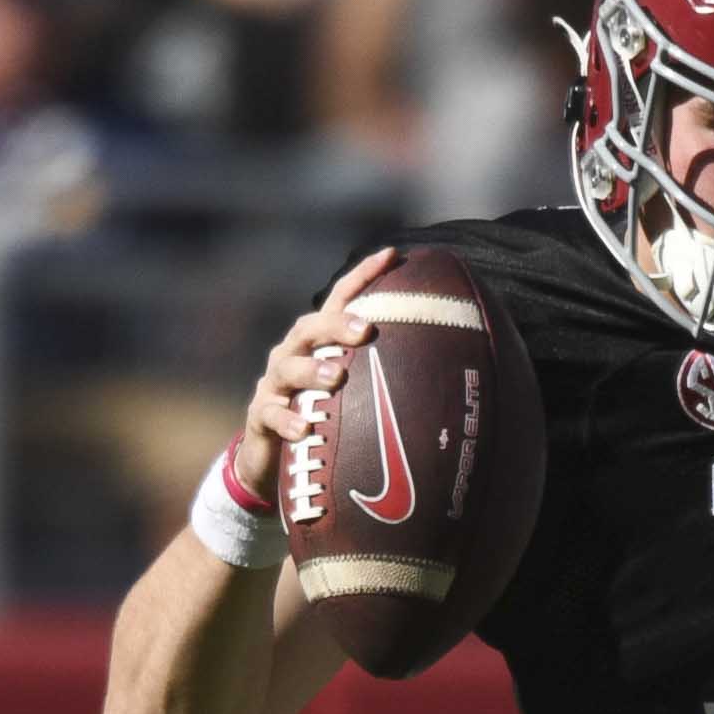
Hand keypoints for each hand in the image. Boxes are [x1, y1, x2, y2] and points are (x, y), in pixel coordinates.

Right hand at [234, 247, 393, 497]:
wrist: (272, 457)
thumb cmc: (325, 417)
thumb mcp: (353, 393)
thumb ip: (387, 377)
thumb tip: (453, 375)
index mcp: (318, 343)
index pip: (339, 301)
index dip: (362, 277)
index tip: (392, 256)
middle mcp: (292, 354)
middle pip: (310, 328)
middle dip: (336, 325)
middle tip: (365, 329)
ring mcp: (274, 385)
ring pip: (288, 368)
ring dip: (313, 370)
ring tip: (338, 377)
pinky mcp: (260, 417)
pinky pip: (271, 416)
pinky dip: (288, 421)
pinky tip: (305, 429)